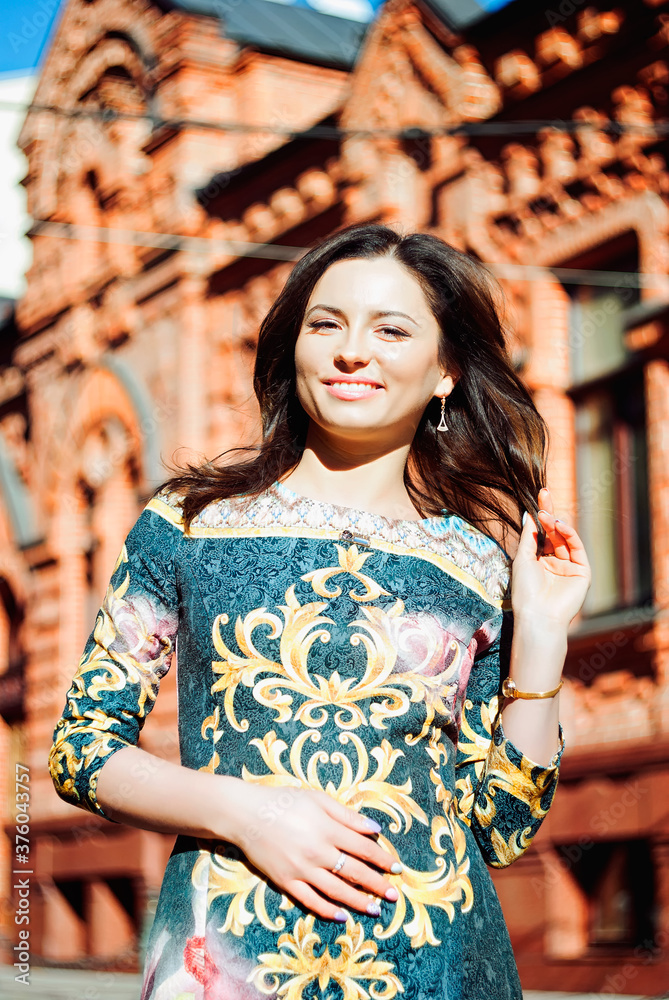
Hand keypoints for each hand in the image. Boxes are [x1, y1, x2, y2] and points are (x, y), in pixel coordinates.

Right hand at [232, 782, 400, 921]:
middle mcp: (318, 852)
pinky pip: (311, 901)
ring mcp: (302, 870)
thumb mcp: (318, 799)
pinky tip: (343, 916)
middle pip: (355, 872)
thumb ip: (347, 815)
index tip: (397, 868)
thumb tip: (375, 828)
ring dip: (359, 902)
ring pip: (337, 891)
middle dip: (378, 884)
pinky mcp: (286, 882)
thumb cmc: (284, 801)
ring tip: (375, 909)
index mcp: (328, 829)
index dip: (383, 859)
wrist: (246, 814)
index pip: (364, 848)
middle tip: (394, 894)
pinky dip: (328, 910)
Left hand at [511, 487, 590, 629]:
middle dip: (549, 513)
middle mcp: (555, 563)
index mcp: (539, 561)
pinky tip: (558, 524)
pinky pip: (576, 548)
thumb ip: (529, 537)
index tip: (538, 497)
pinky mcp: (582, 572)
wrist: (538, 615)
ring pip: (565, 538)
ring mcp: (569, 567)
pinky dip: (569, 534)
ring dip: (556, 523)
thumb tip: (528, 514)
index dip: (540, 516)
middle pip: (554, 532)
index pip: (541, 534)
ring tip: (547, 513)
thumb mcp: (522, 559)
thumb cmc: (525, 591)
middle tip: (545, 493)